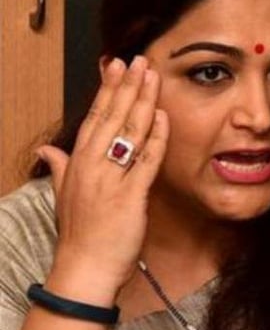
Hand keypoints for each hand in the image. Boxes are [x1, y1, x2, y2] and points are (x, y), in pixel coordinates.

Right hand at [36, 55, 168, 302]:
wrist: (84, 269)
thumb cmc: (78, 234)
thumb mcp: (63, 196)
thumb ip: (59, 168)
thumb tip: (48, 148)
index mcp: (78, 162)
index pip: (94, 117)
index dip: (106, 89)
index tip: (115, 65)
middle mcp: (92, 165)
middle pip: (112, 117)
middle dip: (126, 85)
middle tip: (138, 60)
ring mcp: (110, 179)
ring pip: (129, 132)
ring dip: (142, 101)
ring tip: (152, 75)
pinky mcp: (130, 195)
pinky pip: (146, 160)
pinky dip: (155, 137)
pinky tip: (162, 116)